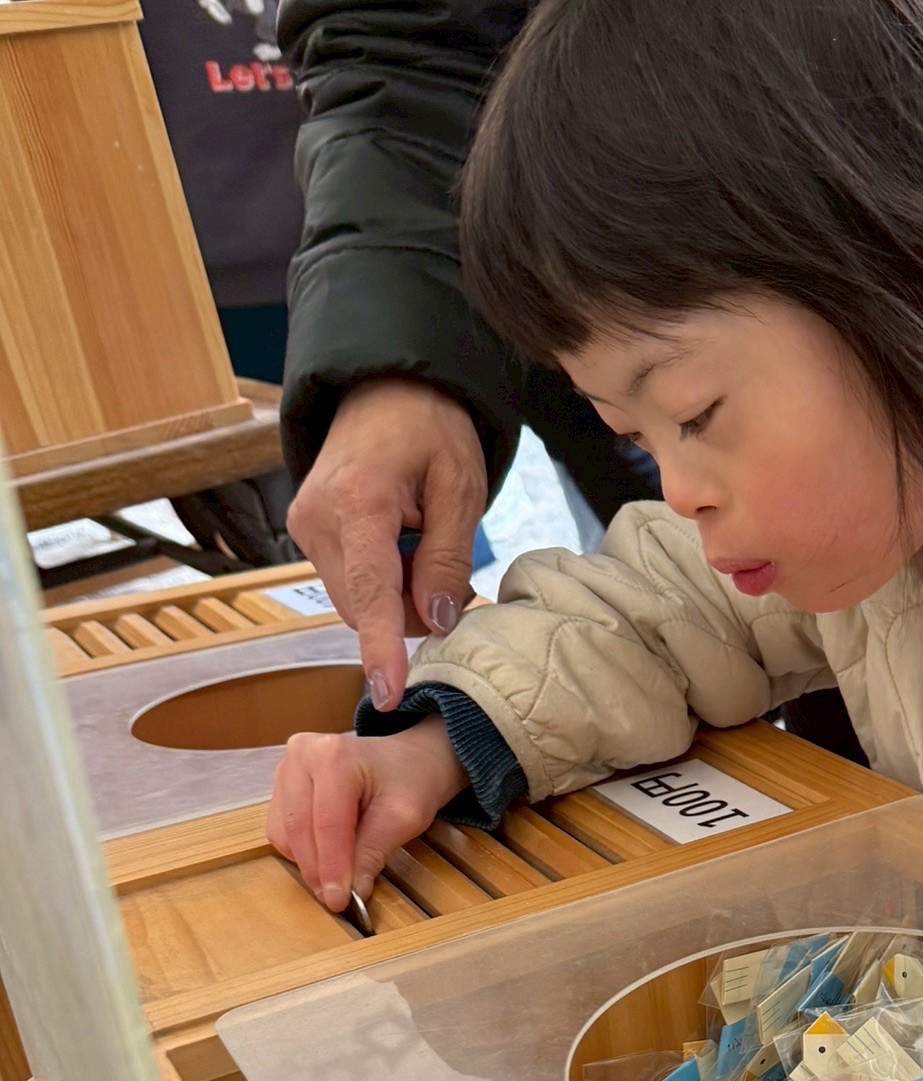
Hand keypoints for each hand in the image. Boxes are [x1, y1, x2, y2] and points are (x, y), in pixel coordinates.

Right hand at [267, 720, 466, 913]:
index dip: (331, 866)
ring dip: (308, 862)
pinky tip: (327, 856)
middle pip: (299, 827)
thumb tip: (353, 891)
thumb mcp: (404, 817)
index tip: (338, 900)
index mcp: (334, 755)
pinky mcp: (282, 785)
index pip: (327, 822)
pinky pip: (281, 830)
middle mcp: (302, 755)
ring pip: (284, 832)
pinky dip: (302, 851)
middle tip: (335, 900)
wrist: (408, 760)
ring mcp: (287, 768)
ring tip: (338, 877)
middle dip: (317, 870)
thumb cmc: (411, 780)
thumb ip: (373, 852)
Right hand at [287, 379, 486, 713]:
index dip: (381, 648)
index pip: (370, 593)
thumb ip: (449, 559)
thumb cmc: (430, 427)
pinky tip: (402, 545)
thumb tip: (439, 622)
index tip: (388, 693)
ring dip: (396, 595)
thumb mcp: (461, 487)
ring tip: (424, 545)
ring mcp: (304, 526)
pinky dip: (381, 580)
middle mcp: (316, 519)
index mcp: (357, 502)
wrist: (383, 387)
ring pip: (355, 600)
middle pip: (364, 606)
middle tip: (451, 576)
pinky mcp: (305, 531)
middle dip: (410, 611)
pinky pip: (348, 581)